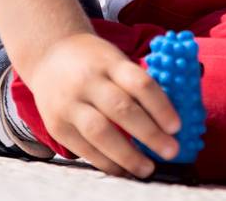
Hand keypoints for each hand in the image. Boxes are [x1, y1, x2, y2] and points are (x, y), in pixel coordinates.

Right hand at [22, 32, 183, 178]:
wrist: (48, 55)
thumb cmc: (93, 61)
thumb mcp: (114, 59)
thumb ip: (135, 83)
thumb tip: (166, 119)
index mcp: (109, 61)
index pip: (139, 83)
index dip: (160, 106)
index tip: (177, 126)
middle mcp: (88, 81)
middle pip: (121, 109)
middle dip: (149, 134)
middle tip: (171, 150)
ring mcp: (69, 104)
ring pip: (100, 132)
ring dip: (127, 155)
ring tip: (147, 168)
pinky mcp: (57, 125)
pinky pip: (84, 149)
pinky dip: (106, 163)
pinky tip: (124, 169)